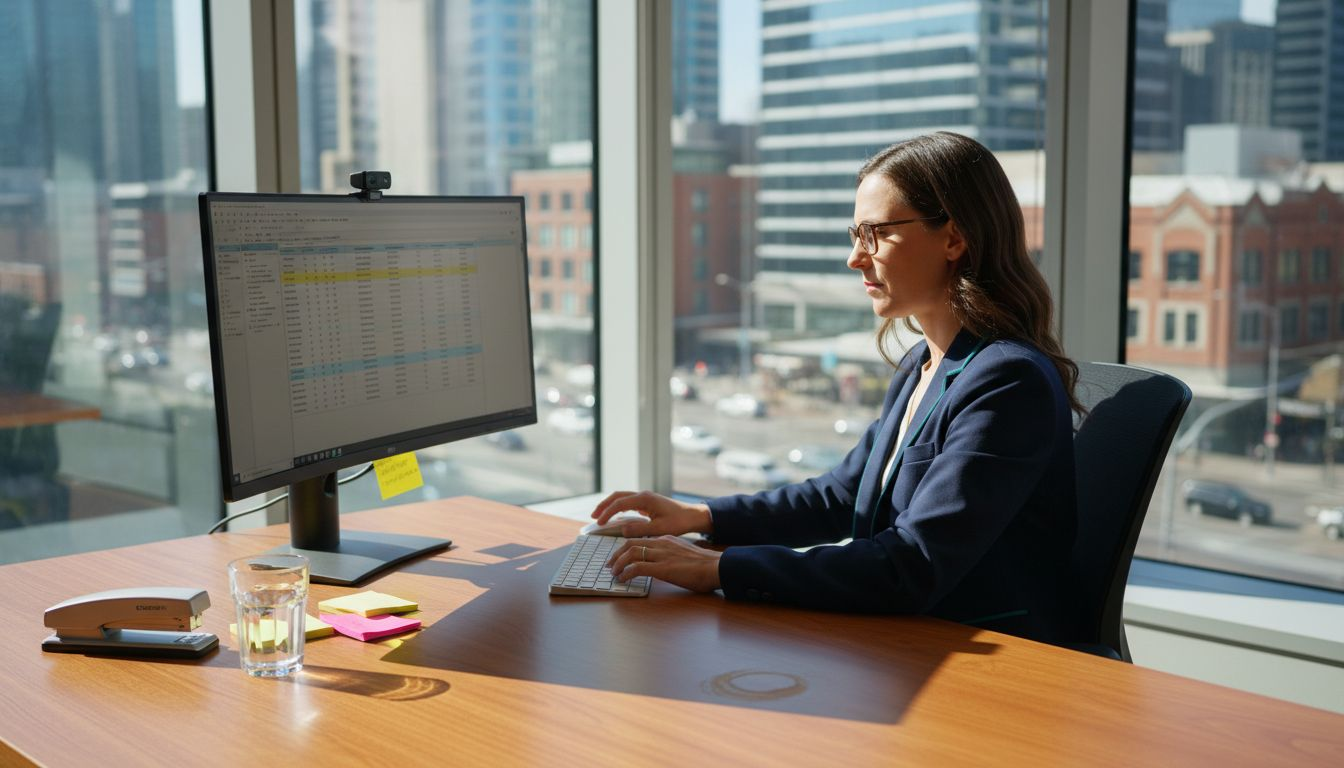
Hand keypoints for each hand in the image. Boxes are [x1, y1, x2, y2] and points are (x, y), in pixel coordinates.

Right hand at [590, 491, 712, 537]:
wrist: (693, 516)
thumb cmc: (679, 522)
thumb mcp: (659, 529)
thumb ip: (640, 529)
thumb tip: (622, 529)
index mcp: (644, 499)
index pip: (619, 503)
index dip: (607, 513)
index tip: (599, 523)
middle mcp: (643, 495)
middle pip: (617, 496)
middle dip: (604, 505)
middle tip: (593, 517)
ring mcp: (645, 497)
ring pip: (622, 497)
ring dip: (610, 505)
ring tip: (599, 516)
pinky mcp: (648, 502)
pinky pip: (628, 502)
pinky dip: (618, 507)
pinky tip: (615, 516)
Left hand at [607, 535, 721, 592]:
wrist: (717, 567)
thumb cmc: (705, 565)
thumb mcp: (685, 555)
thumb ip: (672, 556)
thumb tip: (663, 565)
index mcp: (667, 539)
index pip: (640, 540)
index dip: (626, 549)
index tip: (620, 558)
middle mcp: (662, 543)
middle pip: (631, 543)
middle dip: (617, 555)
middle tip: (610, 565)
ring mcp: (662, 555)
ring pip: (631, 553)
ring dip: (618, 564)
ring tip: (614, 574)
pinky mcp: (663, 568)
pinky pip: (637, 568)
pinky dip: (627, 573)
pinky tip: (623, 580)